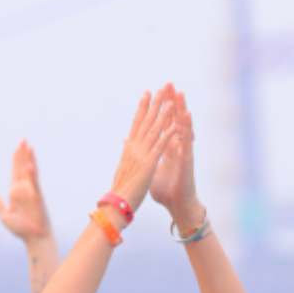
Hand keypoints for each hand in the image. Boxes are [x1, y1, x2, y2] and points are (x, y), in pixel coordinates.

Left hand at [0, 141, 50, 241]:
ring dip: (29, 159)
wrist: (34, 238)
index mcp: (15, 192)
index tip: (16, 148)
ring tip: (28, 146)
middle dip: (22, 154)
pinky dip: (32, 175)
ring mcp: (32, 192)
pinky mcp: (37, 198)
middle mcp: (24, 189)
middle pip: (23, 168)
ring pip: (30, 172)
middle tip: (23, 140)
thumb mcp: (5, 215)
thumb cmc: (21, 229)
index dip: (16, 160)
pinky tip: (29, 165)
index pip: (15, 172)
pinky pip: (34, 184)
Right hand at [110, 86, 177, 216]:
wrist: (117, 205)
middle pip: (145, 121)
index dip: (142, 107)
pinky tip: (176, 125)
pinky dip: (168, 134)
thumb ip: (126, 152)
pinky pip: (161, 146)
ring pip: (154, 130)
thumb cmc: (120, 189)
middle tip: (162, 87)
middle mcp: (134, 148)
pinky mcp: (149, 164)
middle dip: (155, 103)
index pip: (136, 123)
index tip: (147, 93)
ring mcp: (141, 155)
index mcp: (129, 148)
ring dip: (163, 114)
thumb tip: (125, 142)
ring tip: (172, 100)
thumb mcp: (123, 167)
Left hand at [150, 88, 204, 229]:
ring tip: (179, 92)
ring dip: (181, 109)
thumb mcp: (151, 171)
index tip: (156, 94)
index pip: (163, 124)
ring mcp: (183, 151)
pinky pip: (187, 139)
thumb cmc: (166, 191)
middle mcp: (176, 146)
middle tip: (168, 84)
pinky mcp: (187, 158)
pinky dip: (187, 126)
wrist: (177, 205)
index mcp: (166, 149)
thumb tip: (135, 154)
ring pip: (182, 125)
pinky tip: (187, 114)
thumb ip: (145, 160)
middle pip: (173, 119)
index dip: (160, 110)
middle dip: (171, 102)